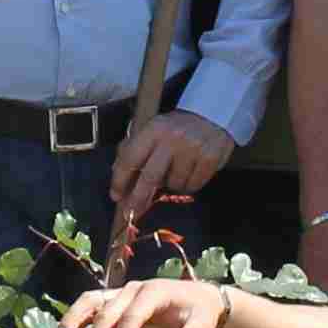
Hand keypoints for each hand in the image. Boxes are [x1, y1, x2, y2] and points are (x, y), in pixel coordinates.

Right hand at [57, 278, 228, 327]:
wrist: (197, 299)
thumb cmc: (199, 312)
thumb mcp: (204, 322)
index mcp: (154, 292)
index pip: (135, 313)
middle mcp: (133, 289)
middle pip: (109, 311)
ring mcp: (121, 294)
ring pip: (92, 301)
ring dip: (74, 320)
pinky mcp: (114, 301)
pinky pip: (90, 306)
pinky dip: (76, 318)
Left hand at [108, 109, 235, 217]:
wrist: (212, 114)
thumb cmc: (176, 127)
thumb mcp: (153, 129)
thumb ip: (134, 149)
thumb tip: (118, 175)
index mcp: (154, 129)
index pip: (130, 158)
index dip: (120, 180)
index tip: (116, 195)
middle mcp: (172, 138)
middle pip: (150, 177)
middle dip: (139, 198)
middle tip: (132, 212)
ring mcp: (192, 148)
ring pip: (174, 184)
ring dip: (171, 186)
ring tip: (176, 172)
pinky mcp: (209, 158)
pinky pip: (193, 185)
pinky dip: (189, 185)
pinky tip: (191, 172)